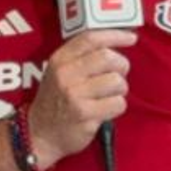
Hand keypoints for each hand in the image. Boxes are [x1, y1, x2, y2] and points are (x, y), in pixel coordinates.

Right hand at [28, 29, 135, 165]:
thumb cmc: (55, 101)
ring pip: (117, 82)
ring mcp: (75, 95)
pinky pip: (118, 104)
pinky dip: (116, 107)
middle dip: (121, 66)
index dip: (115, 35)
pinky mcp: (85, 114)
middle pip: (108, 57)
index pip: (90, 39)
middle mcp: (65, 74)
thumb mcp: (59, 72)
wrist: (39, 134)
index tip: (131, 37)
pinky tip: (104, 110)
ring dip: (119, 90)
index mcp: (60, 60)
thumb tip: (115, 44)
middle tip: (117, 75)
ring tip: (107, 96)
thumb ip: (82, 56)